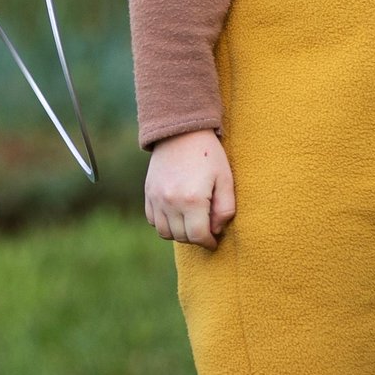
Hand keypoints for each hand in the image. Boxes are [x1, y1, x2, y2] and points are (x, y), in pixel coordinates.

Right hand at [145, 128, 235, 249]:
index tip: (214, 242)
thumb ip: (225, 209)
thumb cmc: (208, 154)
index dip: (209, 243)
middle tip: (205, 231)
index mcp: (193, 200)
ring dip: (179, 233)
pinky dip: (164, 223)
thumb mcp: (225, 179)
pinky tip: (176, 215)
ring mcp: (156, 198)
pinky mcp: (148, 193)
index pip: (198, 236)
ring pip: (164, 232)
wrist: (180, 131)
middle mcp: (171, 202)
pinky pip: (152, 219)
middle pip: (181, 236)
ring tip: (190, 224)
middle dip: (195, 238)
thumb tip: (215, 230)